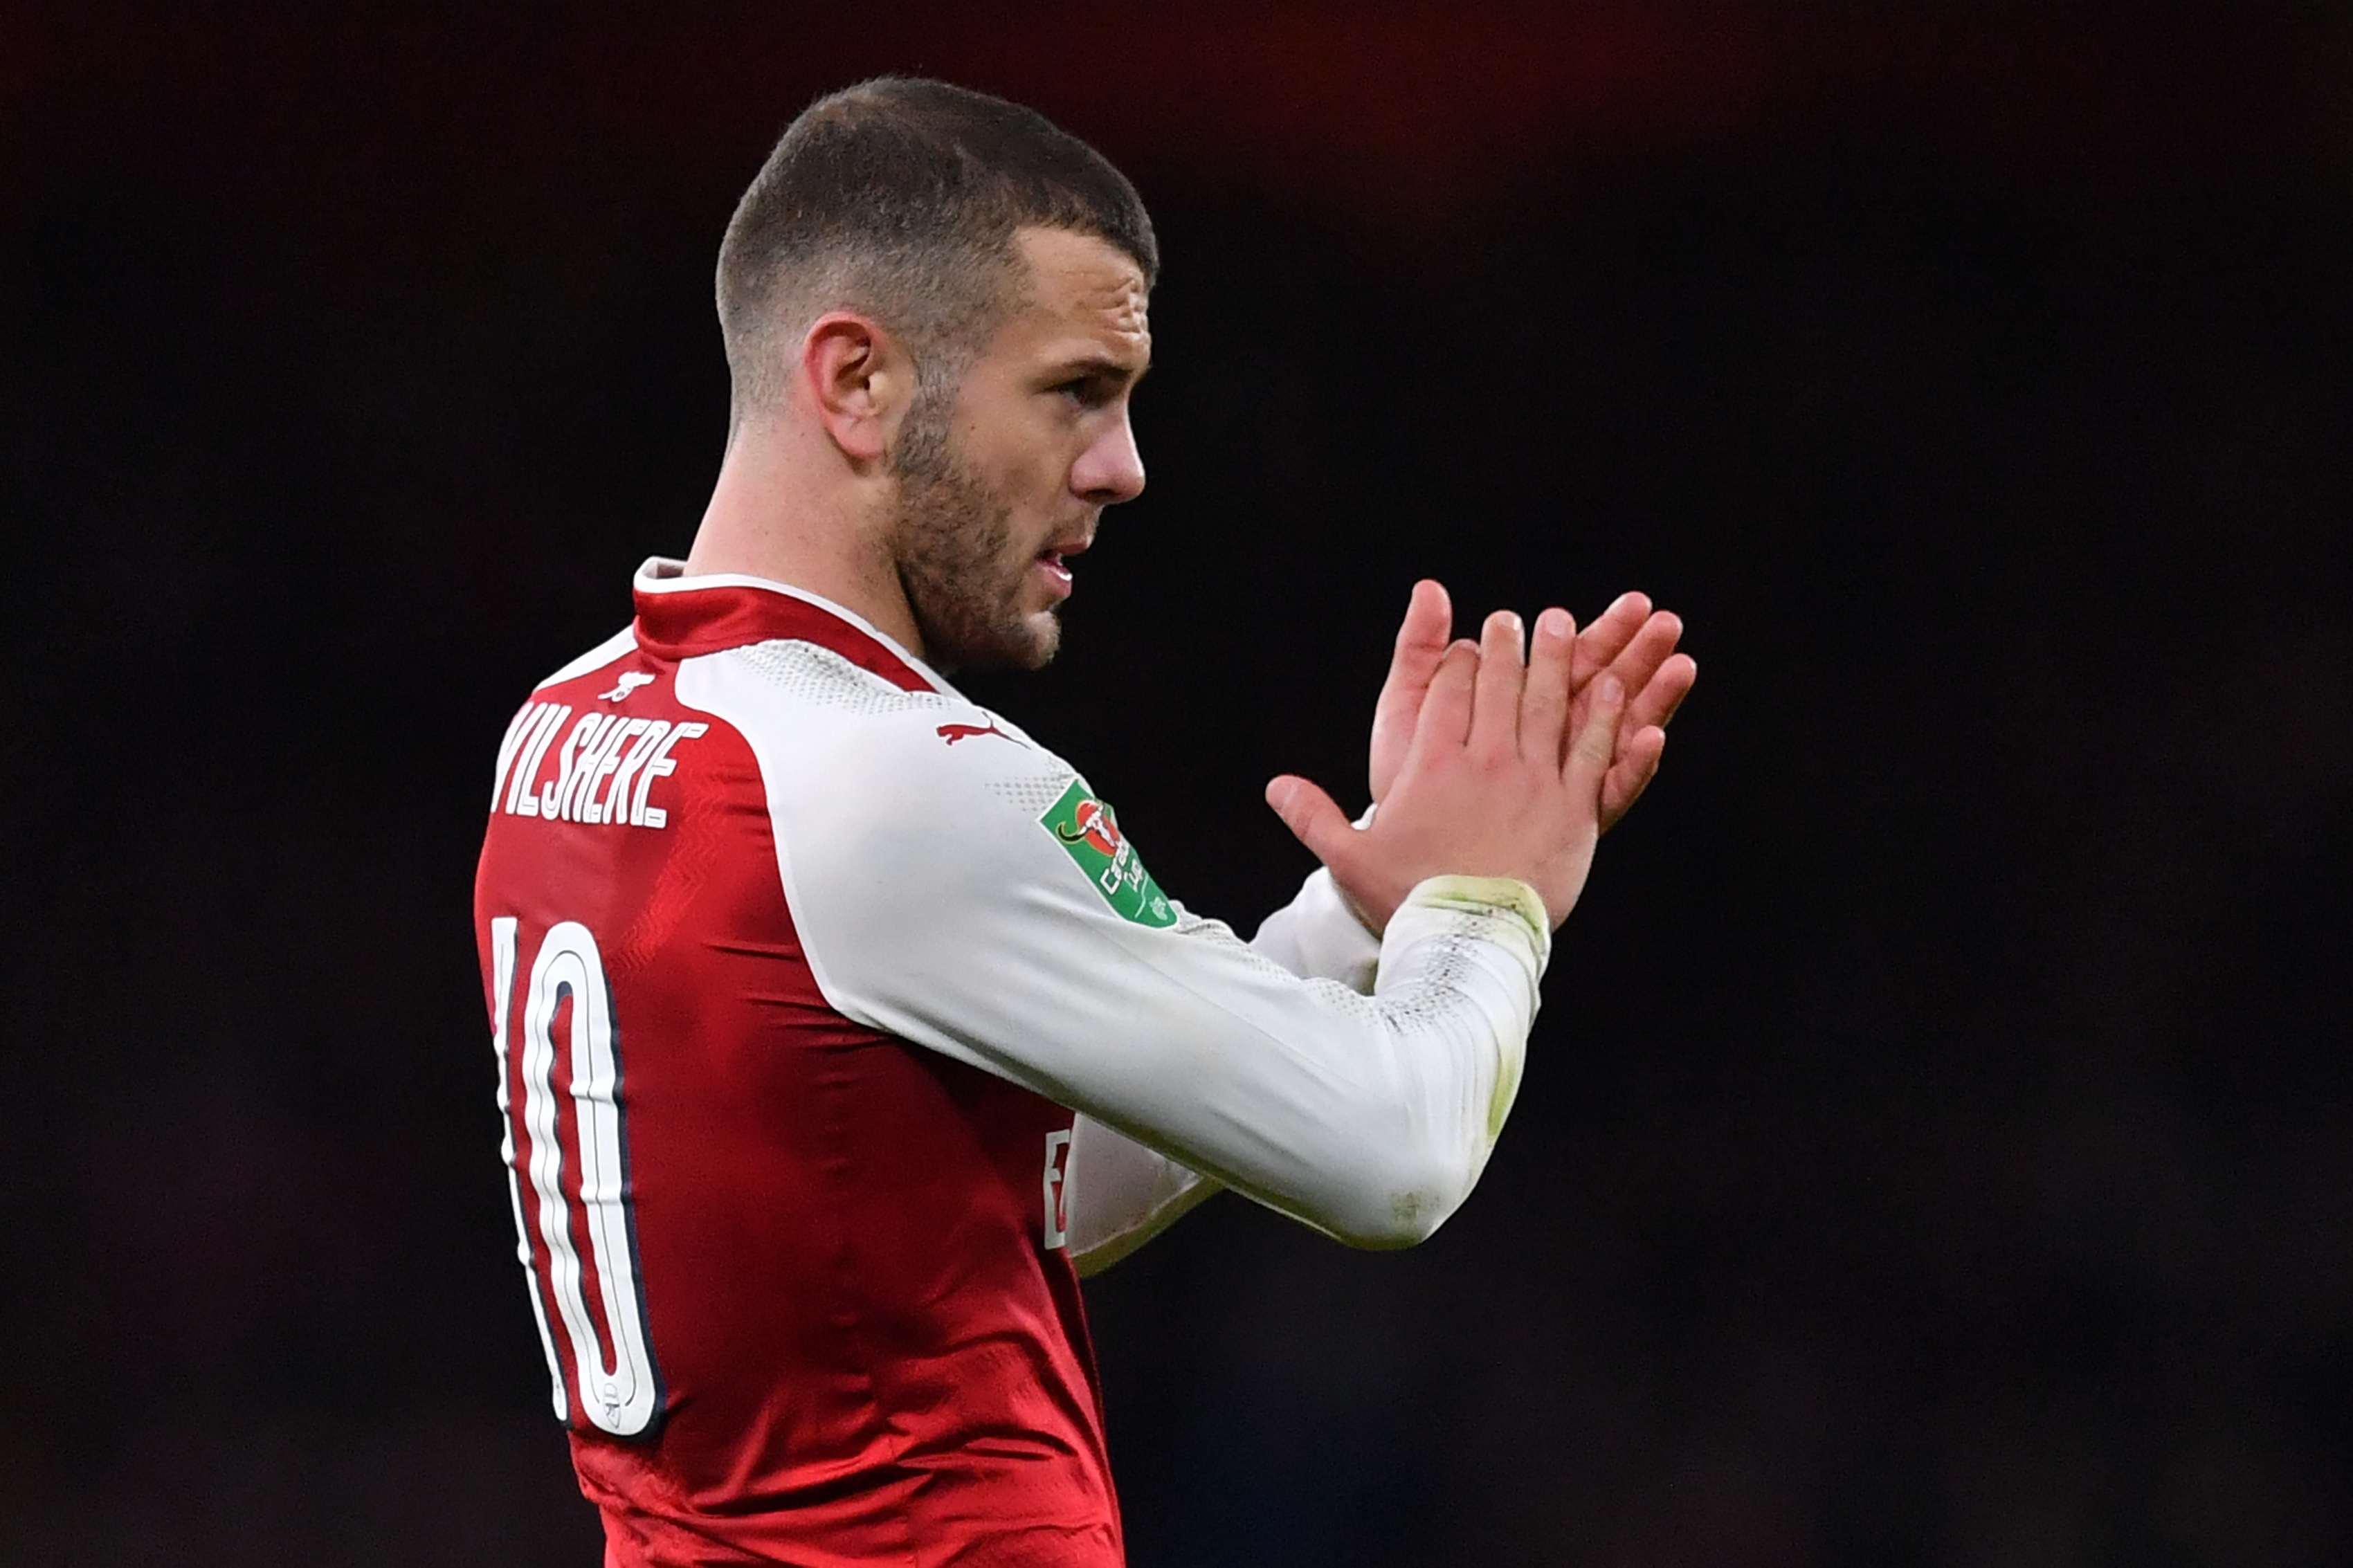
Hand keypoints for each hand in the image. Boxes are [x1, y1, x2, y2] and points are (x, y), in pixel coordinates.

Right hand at [1270, 609, 1624, 931]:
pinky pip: (1591, 749)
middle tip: (1513, 620)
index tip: (1465, 647)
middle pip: (1499, 685)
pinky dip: (1603, 716)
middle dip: (1505, 645)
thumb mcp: (1350, 860)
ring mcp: (1533, 781)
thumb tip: (1276, 786)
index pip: (1446, 692)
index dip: (1457, 662)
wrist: (1471, 943)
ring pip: (1547, 704)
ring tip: (1559, 625)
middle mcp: (1486, 762)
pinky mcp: (1572, 808)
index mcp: (1433, 766)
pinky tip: (1611, 689)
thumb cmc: (1409, 902)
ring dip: (1554, 660)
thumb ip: (1314, 817)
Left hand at [1367, 582, 1696, 830]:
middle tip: (1669, 622)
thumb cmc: (1402, 773)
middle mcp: (1548, 741)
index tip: (1638, 602)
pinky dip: (1632, 767)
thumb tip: (1428, 586)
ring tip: (1681, 665)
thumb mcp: (1407, 704)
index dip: (1606, 630)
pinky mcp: (1564, 821)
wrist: (1399, 851)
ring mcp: (1561, 780)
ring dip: (1652, 700)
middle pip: (1605, 688)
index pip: (1573, 659)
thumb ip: (1423, 648)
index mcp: (1520, 705)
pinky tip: (1651, 740)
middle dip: (1639, 655)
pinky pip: (1609, 790)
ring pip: (1618, 733)